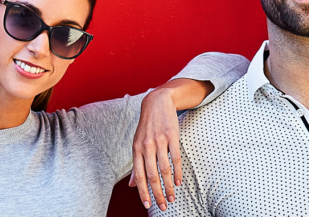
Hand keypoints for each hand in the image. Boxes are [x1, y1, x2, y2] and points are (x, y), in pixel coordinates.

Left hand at [129, 78, 211, 210]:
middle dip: (157, 193)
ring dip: (169, 186)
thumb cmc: (147, 126)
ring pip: (164, 169)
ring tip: (172, 198)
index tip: (147, 205)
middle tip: (163, 206)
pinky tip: (178, 182)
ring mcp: (159, 141)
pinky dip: (177, 172)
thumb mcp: (137, 143)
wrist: (157, 102)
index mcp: (136, 149)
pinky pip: (175, 158)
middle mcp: (146, 146)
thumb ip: (135, 165)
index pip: (138, 175)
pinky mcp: (172, 136)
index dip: (142, 192)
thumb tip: (131, 185)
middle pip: (152, 175)